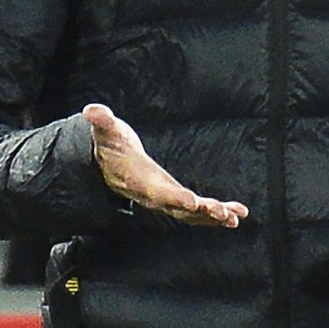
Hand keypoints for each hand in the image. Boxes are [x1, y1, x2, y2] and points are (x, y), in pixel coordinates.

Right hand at [82, 103, 248, 227]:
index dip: (175, 198)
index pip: (158, 191)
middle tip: (222, 214)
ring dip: (213, 217)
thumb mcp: (106, 131)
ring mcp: (165, 200)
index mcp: (139, 181)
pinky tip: (237, 214)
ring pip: (191, 214)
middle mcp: (153, 196)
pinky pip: (197, 211)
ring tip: (235, 218)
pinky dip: (216, 213)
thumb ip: (102, 121)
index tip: (193, 202)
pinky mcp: (175, 199)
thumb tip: (91, 109)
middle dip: (201, 212)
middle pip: (178, 208)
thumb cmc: (111, 145)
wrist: (110, 164)